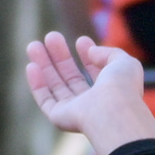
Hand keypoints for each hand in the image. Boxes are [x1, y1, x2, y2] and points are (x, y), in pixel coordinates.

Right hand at [22, 31, 154, 153]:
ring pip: (55, 86)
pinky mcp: (60, 117)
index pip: (95, 72)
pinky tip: (31, 66)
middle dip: (60, 56)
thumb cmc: (122, 87)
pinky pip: (45, 100)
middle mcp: (92, 103)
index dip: (88, 55)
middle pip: (71, 77)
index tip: (81, 40)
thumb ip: (109, 53)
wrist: (113, 110)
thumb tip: (90, 50)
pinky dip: (37, 84)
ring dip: (44, 65)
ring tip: (33, 45)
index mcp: (110, 92)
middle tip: (51, 36)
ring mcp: (75, 111)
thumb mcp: (124, 62)